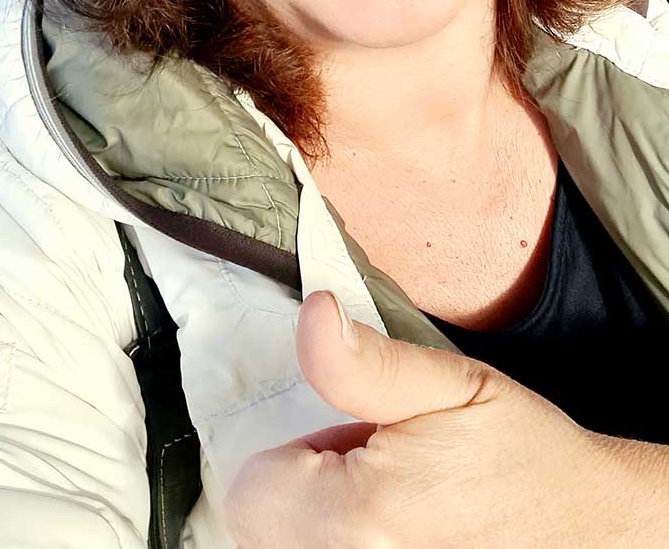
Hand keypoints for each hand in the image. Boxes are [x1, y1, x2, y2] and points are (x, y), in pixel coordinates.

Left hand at [222, 290, 645, 547]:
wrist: (590, 529)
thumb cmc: (521, 454)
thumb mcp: (451, 385)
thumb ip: (366, 362)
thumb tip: (311, 314)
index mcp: (359, 514)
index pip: (250, 487)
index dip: (296, 451)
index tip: (352, 440)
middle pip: (261, 527)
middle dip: (301, 487)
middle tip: (373, 465)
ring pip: (289, 546)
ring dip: (319, 520)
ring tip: (387, 500)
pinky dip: (343, 541)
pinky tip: (395, 529)